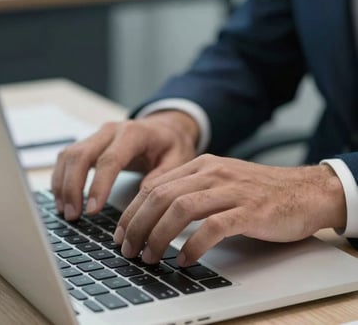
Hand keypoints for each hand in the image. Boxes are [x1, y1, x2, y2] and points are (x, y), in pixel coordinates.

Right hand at [51, 111, 198, 219]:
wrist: (165, 128)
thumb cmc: (171, 144)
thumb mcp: (178, 159)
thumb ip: (162, 177)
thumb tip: (141, 199)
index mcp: (134, 134)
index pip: (110, 159)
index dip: (98, 185)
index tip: (92, 210)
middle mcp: (111, 131)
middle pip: (81, 155)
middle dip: (73, 187)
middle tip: (73, 215)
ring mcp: (98, 135)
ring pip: (69, 155)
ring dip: (63, 183)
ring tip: (66, 211)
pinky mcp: (91, 142)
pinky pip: (68, 157)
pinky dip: (61, 177)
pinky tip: (63, 197)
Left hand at [113, 154, 345, 265]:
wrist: (304, 190)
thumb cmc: (259, 191)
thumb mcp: (220, 182)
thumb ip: (191, 191)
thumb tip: (156, 214)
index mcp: (201, 165)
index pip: (155, 186)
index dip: (132, 212)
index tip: (122, 233)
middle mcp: (212, 173)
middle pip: (161, 197)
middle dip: (138, 226)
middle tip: (128, 250)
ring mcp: (231, 190)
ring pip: (181, 209)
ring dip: (159, 236)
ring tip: (150, 257)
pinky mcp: (250, 210)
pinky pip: (213, 227)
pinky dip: (194, 245)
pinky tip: (184, 260)